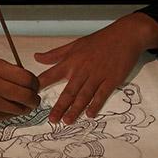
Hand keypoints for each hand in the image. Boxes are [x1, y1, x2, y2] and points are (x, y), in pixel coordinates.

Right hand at [0, 56, 39, 127]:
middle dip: (34, 100)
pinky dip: (7, 114)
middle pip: (27, 96)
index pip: (27, 78)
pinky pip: (6, 118)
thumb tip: (32, 84)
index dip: (35, 85)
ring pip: (19, 109)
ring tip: (17, 106)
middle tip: (33, 101)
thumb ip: (7, 71)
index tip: (34, 87)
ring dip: (22, 109)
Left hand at [35, 12, 157, 124]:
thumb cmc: (99, 41)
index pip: (52, 74)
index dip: (41, 84)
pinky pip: (101, 95)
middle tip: (52, 119)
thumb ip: (55, 54)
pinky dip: (96, 105)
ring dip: (75, 109)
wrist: (125, 35)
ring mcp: (97, 75)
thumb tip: (36, 57)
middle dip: (59, 106)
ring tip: (67, 121)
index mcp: (71, 61)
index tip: (32, 95)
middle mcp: (82, 70)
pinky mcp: (111, 80)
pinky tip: (90, 114)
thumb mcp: (74, 45)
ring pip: (84, 95)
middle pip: (69, 91)